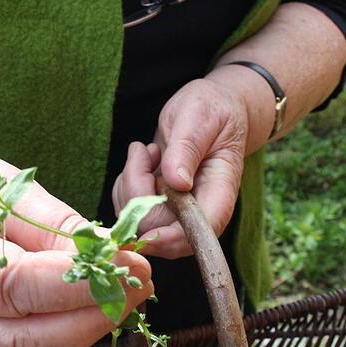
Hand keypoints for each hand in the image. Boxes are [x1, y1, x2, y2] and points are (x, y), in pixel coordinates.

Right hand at [0, 148, 152, 346]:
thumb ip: (52, 222)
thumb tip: (110, 254)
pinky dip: (65, 338)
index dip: (77, 284)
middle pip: (19, 341)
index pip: (12, 288)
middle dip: (90, 318)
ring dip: (84, 331)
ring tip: (124, 294)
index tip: (129, 266)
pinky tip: (94, 308)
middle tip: (139, 286)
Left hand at [113, 75, 249, 258]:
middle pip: (157, 230)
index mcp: (218, 195)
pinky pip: (131, 208)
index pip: (194, 234)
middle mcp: (199, 210)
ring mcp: (178, 209)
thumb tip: (177, 182)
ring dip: (130, 185)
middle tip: (144, 153)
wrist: (213, 108)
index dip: (165, 238)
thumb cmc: (213, 109)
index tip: (139, 220)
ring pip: (138, 222)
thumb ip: (188, 148)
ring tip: (148, 151)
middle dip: (136, 194)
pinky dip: (127, 182)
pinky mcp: (161, 203)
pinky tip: (145, 158)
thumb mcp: (200, 118)